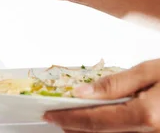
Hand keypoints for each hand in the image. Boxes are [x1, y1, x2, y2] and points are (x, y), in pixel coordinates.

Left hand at [44, 59, 159, 131]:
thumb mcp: (149, 71)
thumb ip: (115, 84)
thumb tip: (83, 92)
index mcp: (146, 115)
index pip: (95, 120)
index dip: (69, 118)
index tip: (50, 114)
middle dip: (75, 126)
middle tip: (55, 117)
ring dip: (88, 131)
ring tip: (70, 119)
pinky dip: (106, 130)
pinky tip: (96, 122)